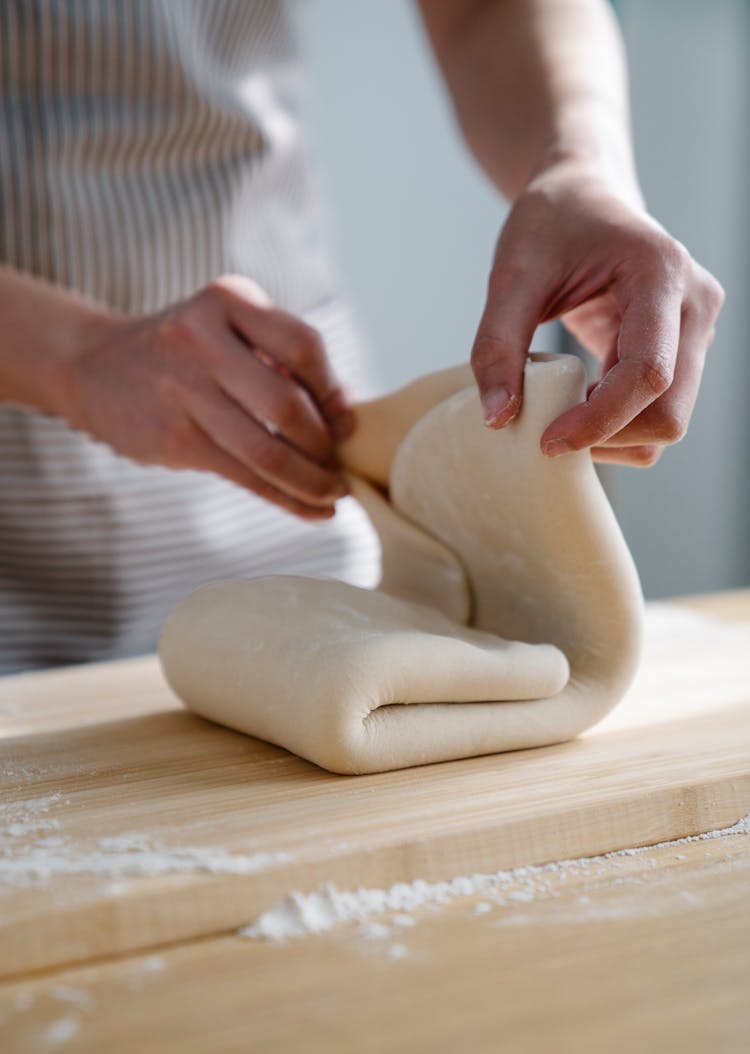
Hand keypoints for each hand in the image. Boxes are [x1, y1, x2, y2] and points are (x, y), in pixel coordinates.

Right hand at [60, 275, 354, 518]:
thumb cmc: (186, 353)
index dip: (333, 392)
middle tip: (342, 468)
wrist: (94, 368)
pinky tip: (311, 509)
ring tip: (333, 495)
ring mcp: (181, 390)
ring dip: (311, 482)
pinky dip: (286, 499)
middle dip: (325, 446)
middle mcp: (201, 339)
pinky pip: (244, 477)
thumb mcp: (229, 329)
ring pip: (267, 451)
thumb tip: (348, 415)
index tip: (348, 424)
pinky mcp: (172, 438)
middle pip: (287, 405)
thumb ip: (283, 361)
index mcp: (227, 300)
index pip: (302, 346)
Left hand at [471, 161, 724, 465]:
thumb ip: (497, 344)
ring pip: (668, 421)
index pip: (648, 372)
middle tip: (548, 436)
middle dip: (608, 437)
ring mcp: (695, 330)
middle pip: (669, 412)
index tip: (547, 440)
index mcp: (660, 273)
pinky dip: (617, 426)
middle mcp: (695, 304)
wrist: (583, 196)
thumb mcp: (511, 274)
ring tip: (560, 417)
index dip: (599, 419)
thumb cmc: (551, 223)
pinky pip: (657, 411)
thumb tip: (497, 418)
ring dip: (614, 438)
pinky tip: (577, 406)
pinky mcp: (681, 351)